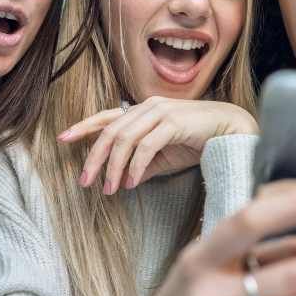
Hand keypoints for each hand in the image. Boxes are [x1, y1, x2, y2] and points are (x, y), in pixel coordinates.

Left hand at [58, 97, 257, 194]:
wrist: (232, 131)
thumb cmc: (196, 141)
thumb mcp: (163, 156)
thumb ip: (142, 165)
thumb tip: (121, 181)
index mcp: (142, 111)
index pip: (106, 117)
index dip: (83, 127)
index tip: (63, 139)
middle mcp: (147, 107)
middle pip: (109, 132)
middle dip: (94, 157)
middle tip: (84, 181)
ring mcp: (159, 112)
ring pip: (124, 140)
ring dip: (113, 167)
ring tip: (107, 189)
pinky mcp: (173, 122)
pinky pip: (146, 147)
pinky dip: (135, 167)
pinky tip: (130, 182)